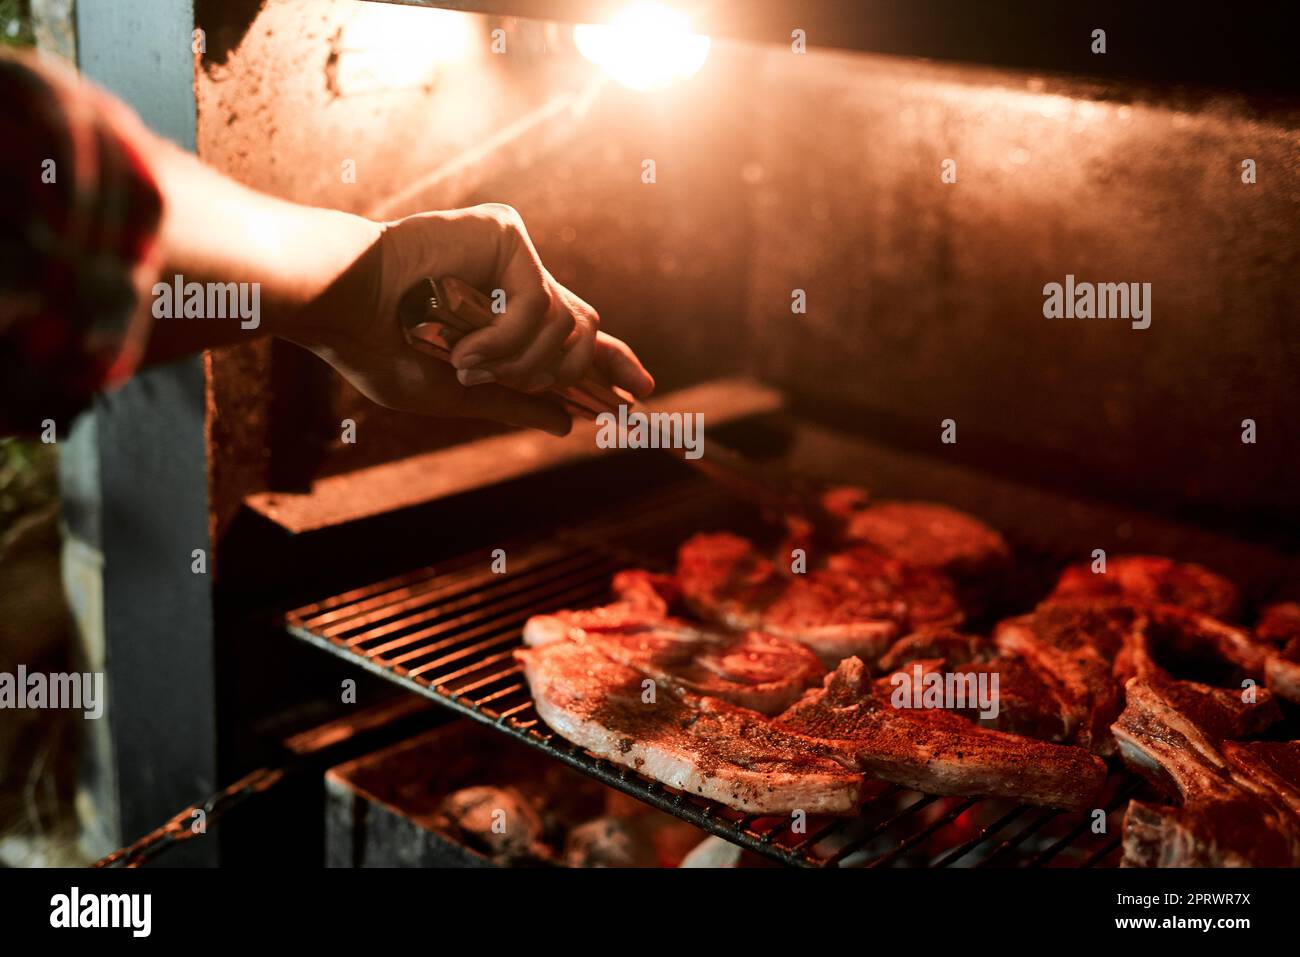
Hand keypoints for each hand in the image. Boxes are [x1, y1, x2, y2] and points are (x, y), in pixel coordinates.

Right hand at [295, 204, 653, 436]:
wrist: (338, 307)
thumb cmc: (376, 347)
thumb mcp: (453, 392)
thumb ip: (512, 402)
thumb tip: (567, 422)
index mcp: (503, 318)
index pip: (573, 339)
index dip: (611, 364)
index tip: (641, 394)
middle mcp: (515, 283)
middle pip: (587, 327)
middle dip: (575, 370)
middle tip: (510, 382)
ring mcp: (513, 256)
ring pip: (568, 325)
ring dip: (522, 362)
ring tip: (469, 366)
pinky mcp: (505, 234)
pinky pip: (540, 303)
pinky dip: (505, 339)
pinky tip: (465, 345)